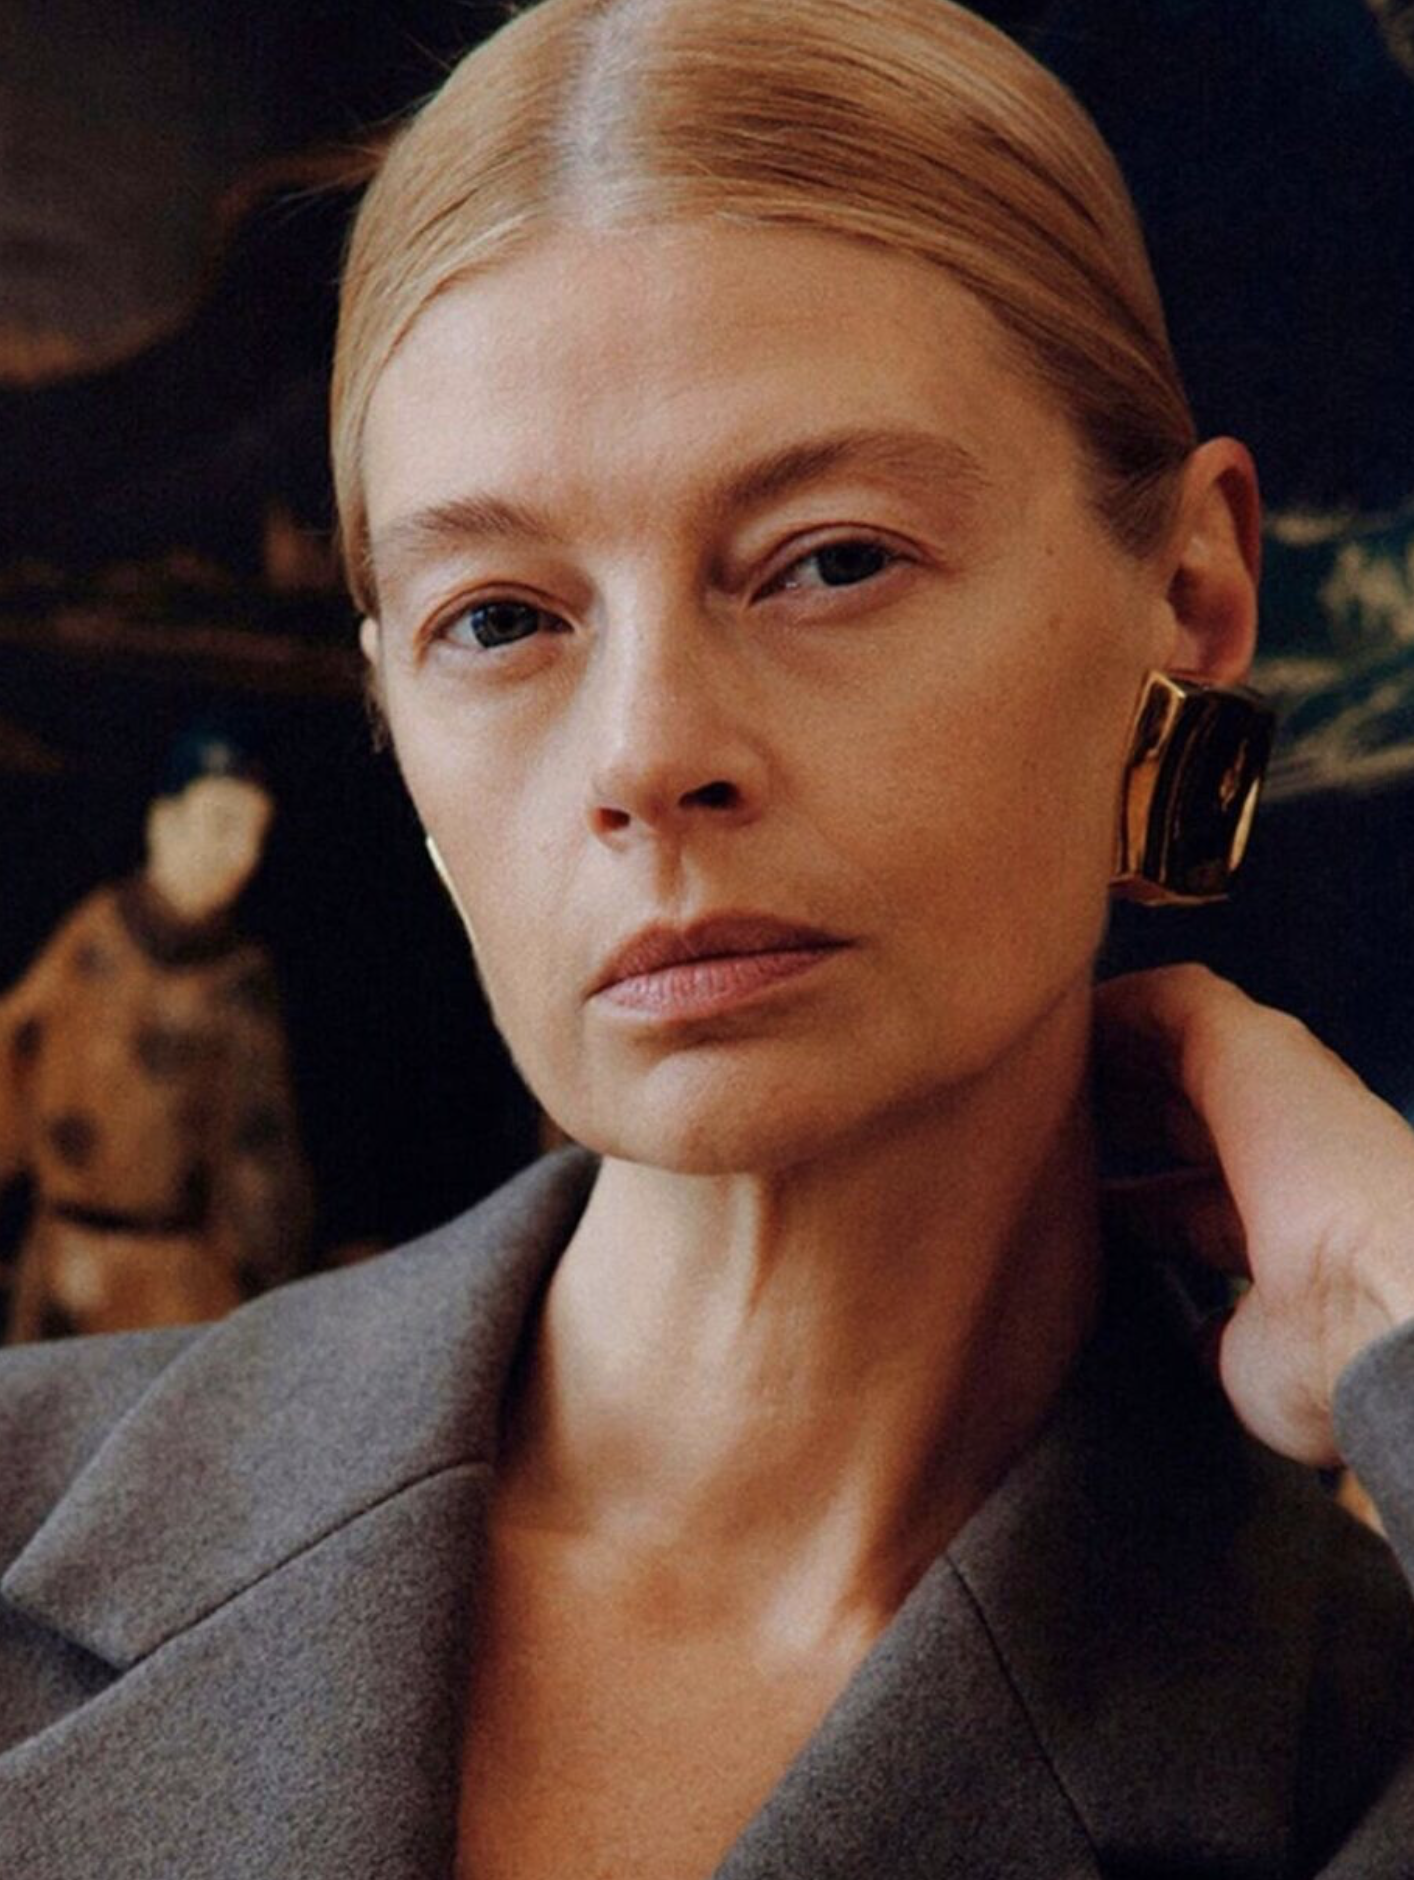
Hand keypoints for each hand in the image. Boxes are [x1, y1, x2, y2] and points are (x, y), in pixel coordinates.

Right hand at [1092, 964, 1413, 1466]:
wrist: (1363, 1308)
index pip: (1194, 1052)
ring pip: (1181, 1220)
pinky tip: (1108, 1289)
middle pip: (1185, 1130)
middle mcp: (1281, 1174)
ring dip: (1123, 1207)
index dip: (1125, 1037)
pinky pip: (1194, 1319)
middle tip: (1038, 1106)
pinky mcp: (1248, 1342)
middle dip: (1117, 1113)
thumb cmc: (1319, 1169)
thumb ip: (1179, 1005)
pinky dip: (1159, 1306)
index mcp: (1286, 1098)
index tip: (1054, 1041)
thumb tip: (1116, 996)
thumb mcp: (1245, 1045)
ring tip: (1050, 1193)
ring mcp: (1265, 1260)